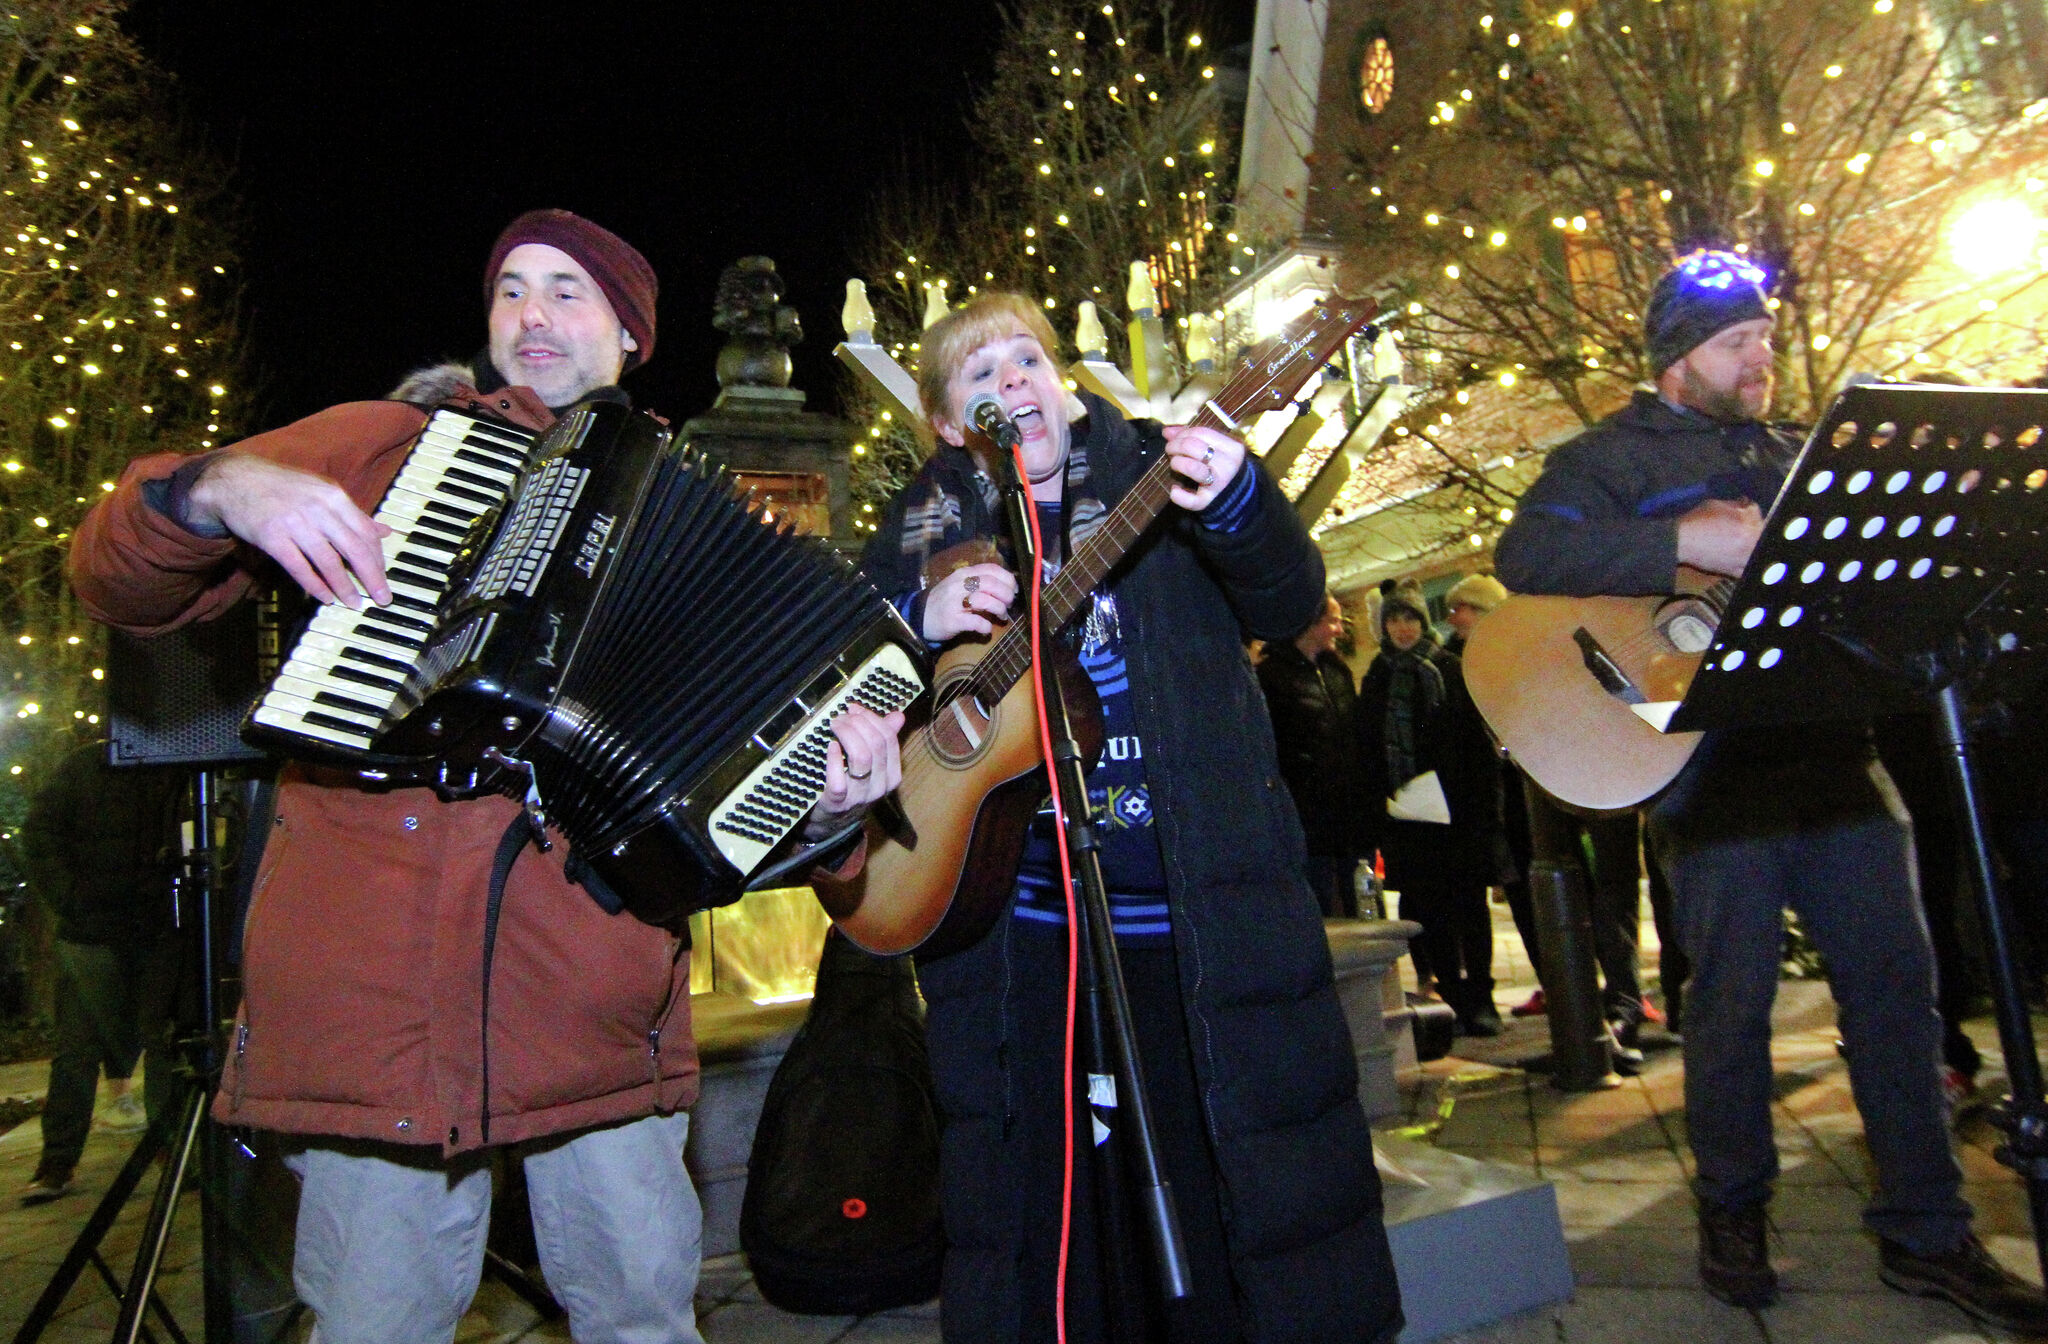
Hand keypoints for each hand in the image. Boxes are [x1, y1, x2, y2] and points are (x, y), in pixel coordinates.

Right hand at [186, 454, 392, 607]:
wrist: (235, 479)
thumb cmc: (284, 488)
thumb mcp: (322, 492)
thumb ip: (353, 514)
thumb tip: (385, 531)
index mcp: (335, 496)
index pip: (366, 533)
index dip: (378, 560)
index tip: (384, 578)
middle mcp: (318, 508)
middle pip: (354, 549)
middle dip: (372, 578)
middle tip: (382, 598)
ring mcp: (294, 522)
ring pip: (328, 561)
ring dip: (343, 587)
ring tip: (353, 603)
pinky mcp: (271, 537)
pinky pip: (299, 567)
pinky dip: (314, 585)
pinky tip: (324, 597)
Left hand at [806, 703, 905, 835]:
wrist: (832, 822)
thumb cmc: (852, 786)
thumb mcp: (872, 765)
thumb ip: (885, 740)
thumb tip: (898, 716)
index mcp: (892, 775)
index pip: (889, 740)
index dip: (872, 719)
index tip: (854, 709)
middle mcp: (880, 786)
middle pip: (877, 746)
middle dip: (858, 724)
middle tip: (841, 717)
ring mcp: (859, 796)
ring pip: (862, 758)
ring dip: (847, 735)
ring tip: (834, 726)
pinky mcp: (837, 802)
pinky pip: (839, 779)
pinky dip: (834, 759)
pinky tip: (830, 746)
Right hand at [922, 561, 1017, 641]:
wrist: (919, 617)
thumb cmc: (945, 601)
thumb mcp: (960, 585)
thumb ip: (979, 583)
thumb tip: (1006, 587)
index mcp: (964, 573)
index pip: (991, 569)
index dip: (1008, 579)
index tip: (1014, 589)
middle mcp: (959, 584)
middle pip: (991, 584)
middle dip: (1006, 594)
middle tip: (1009, 604)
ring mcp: (954, 602)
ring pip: (985, 600)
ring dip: (999, 609)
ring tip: (1002, 616)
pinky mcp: (952, 620)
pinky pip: (975, 622)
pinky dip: (985, 626)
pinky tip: (986, 629)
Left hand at [1163, 424, 1246, 512]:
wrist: (1238, 495)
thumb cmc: (1222, 466)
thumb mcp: (1214, 448)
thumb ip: (1192, 437)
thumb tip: (1167, 431)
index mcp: (1231, 447)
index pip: (1201, 432)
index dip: (1182, 434)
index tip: (1176, 439)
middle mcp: (1228, 464)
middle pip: (1193, 446)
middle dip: (1175, 446)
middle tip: (1170, 451)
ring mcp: (1219, 483)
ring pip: (1191, 467)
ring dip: (1176, 463)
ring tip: (1174, 464)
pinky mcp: (1210, 501)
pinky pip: (1191, 500)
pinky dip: (1178, 495)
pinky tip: (1175, 489)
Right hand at [1675, 498, 1763, 578]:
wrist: (1681, 541)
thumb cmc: (1698, 521)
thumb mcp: (1718, 504)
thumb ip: (1738, 505)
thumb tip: (1747, 505)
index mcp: (1749, 526)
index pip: (1758, 514)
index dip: (1749, 509)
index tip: (1743, 508)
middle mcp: (1751, 545)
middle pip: (1762, 534)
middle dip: (1754, 527)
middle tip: (1743, 524)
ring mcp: (1744, 560)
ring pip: (1758, 552)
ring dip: (1754, 545)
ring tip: (1744, 541)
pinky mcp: (1734, 571)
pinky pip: (1748, 568)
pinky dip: (1747, 563)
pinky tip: (1742, 556)